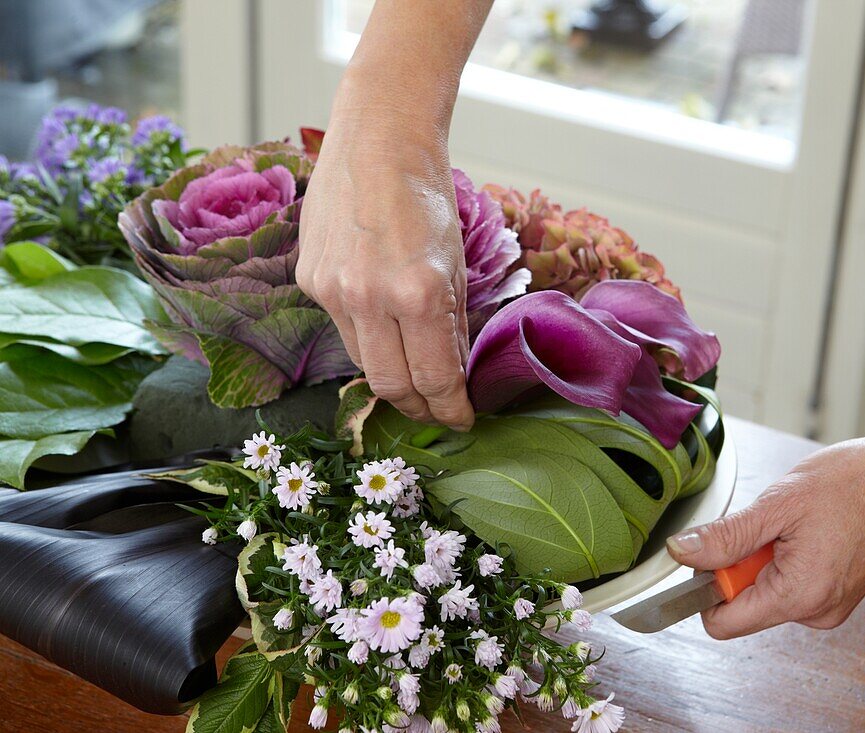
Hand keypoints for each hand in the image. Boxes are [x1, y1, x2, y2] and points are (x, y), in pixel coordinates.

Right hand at [297, 114, 474, 429]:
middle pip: (391, 385)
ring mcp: (331, 290)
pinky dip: (367, 334)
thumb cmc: (427, 196)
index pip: (434, 379)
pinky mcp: (309, 279)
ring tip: (414, 374)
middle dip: (418, 407)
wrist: (377, 141)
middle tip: (437, 410)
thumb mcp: (456, 264)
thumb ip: (452, 325)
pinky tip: (383, 322)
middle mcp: (369, 297)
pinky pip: (341, 327)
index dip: (450, 409)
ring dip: (391, 375)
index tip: (461, 419)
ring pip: (362, 362)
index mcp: (418, 292)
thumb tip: (453, 374)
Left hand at [666, 433, 864, 638]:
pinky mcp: (838, 592)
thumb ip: (726, 536)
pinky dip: (788, 555)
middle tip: (772, 521)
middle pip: (743, 604)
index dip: (705, 585)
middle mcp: (816, 613)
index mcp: (799, 597)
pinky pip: (791, 581)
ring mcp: (830, 605)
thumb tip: (682, 552)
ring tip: (799, 520)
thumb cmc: (860, 482)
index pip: (721, 622)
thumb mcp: (779, 503)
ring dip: (767, 555)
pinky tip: (813, 526)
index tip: (715, 547)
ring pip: (767, 589)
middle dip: (742, 562)